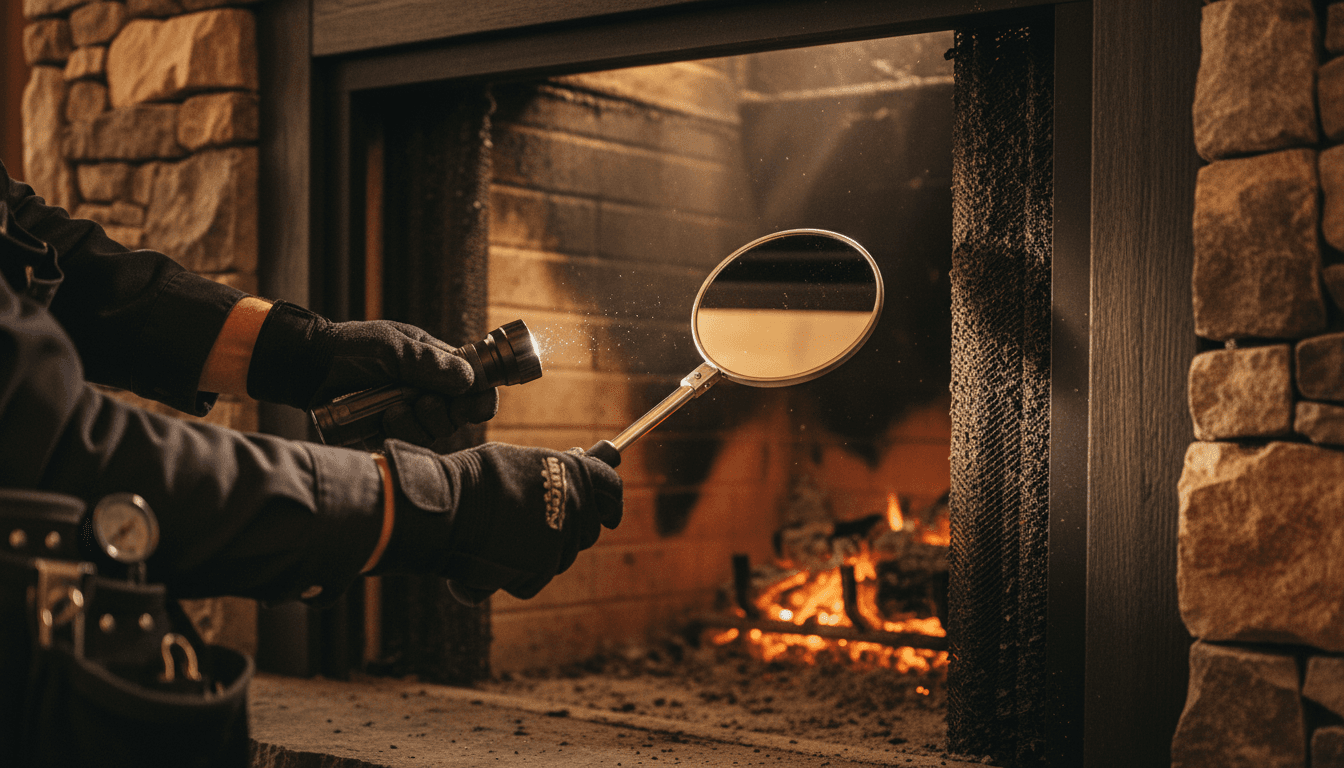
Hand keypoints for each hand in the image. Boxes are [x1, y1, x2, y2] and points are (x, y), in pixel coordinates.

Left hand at [247, 302, 496, 446]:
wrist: (308, 366)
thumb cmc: (352, 348)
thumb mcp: (392, 347)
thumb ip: (429, 363)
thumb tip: (469, 379)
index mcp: (437, 366)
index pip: (476, 386)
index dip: (480, 399)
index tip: (472, 405)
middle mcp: (428, 391)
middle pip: (458, 416)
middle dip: (444, 414)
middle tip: (423, 402)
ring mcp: (409, 413)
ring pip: (434, 433)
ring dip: (417, 423)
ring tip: (392, 409)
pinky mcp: (389, 432)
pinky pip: (407, 445)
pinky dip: (399, 435)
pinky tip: (383, 420)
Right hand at [374, 440, 622, 601]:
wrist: (446, 506)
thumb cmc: (471, 480)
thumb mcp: (517, 462)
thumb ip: (548, 472)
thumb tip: (571, 466)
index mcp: (571, 471)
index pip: (611, 488)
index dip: (611, 502)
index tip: (611, 514)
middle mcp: (572, 503)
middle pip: (586, 532)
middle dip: (566, 535)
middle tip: (535, 533)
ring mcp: (559, 537)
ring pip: (559, 559)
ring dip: (536, 557)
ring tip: (500, 543)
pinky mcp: (541, 566)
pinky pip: (533, 581)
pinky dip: (513, 578)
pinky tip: (489, 562)